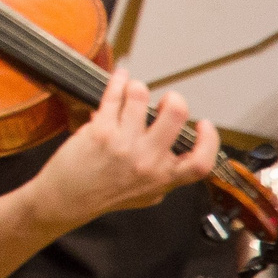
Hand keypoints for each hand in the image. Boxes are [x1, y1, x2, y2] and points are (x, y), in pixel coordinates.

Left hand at [22, 68, 218, 231]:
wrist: (67, 200)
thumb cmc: (105, 196)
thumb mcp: (147, 195)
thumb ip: (165, 176)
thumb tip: (176, 152)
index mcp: (164, 179)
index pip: (201, 162)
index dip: (210, 140)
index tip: (203, 124)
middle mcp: (148, 161)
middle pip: (175, 115)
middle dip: (173, 99)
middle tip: (165, 101)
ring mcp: (124, 145)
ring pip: (141, 97)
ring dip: (137, 88)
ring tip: (134, 91)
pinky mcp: (101, 131)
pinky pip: (114, 95)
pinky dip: (118, 81)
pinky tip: (119, 77)